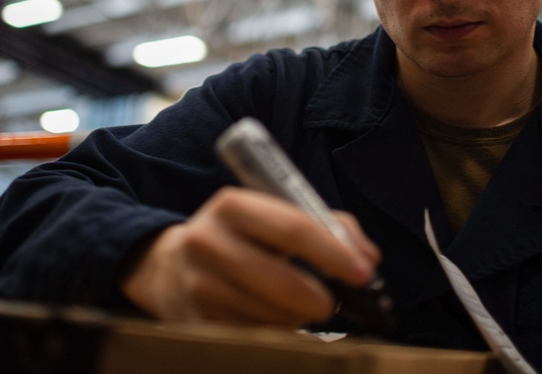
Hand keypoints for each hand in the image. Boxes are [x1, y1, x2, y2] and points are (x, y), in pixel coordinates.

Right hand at [118, 187, 380, 326]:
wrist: (172, 265)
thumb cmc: (242, 236)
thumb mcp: (276, 215)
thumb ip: (330, 226)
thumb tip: (369, 259)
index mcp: (232, 205)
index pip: (293, 228)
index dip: (333, 253)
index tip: (363, 272)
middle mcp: (208, 241)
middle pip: (280, 281)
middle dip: (318, 298)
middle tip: (333, 303)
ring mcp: (197, 285)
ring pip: (268, 316)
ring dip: (294, 318)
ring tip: (295, 305)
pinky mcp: (194, 321)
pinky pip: (250, 336)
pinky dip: (272, 332)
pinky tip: (271, 318)